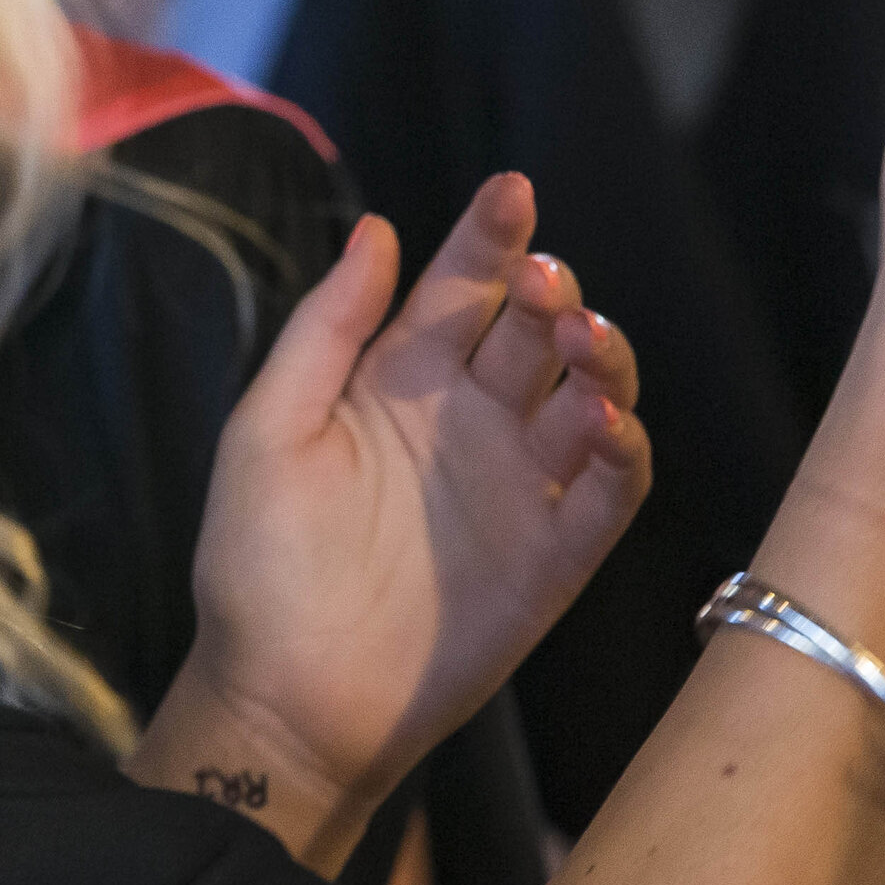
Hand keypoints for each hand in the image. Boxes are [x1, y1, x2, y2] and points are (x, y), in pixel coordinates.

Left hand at [134, 176, 650, 864]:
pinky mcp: (555, 555)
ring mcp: (518, 484)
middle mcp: (467, 421)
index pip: (460, 289)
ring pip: (591, 395)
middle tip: (543, 279)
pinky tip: (604, 425)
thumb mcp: (269, 428)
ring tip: (581, 339)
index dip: (488, 237)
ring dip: (601, 357)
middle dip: (550, 290)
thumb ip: (327, 329)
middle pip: (534, 330)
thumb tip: (377, 228)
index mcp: (398, 380)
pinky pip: (611, 491)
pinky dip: (626, 452)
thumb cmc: (258, 560)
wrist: (284, 694)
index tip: (511, 190)